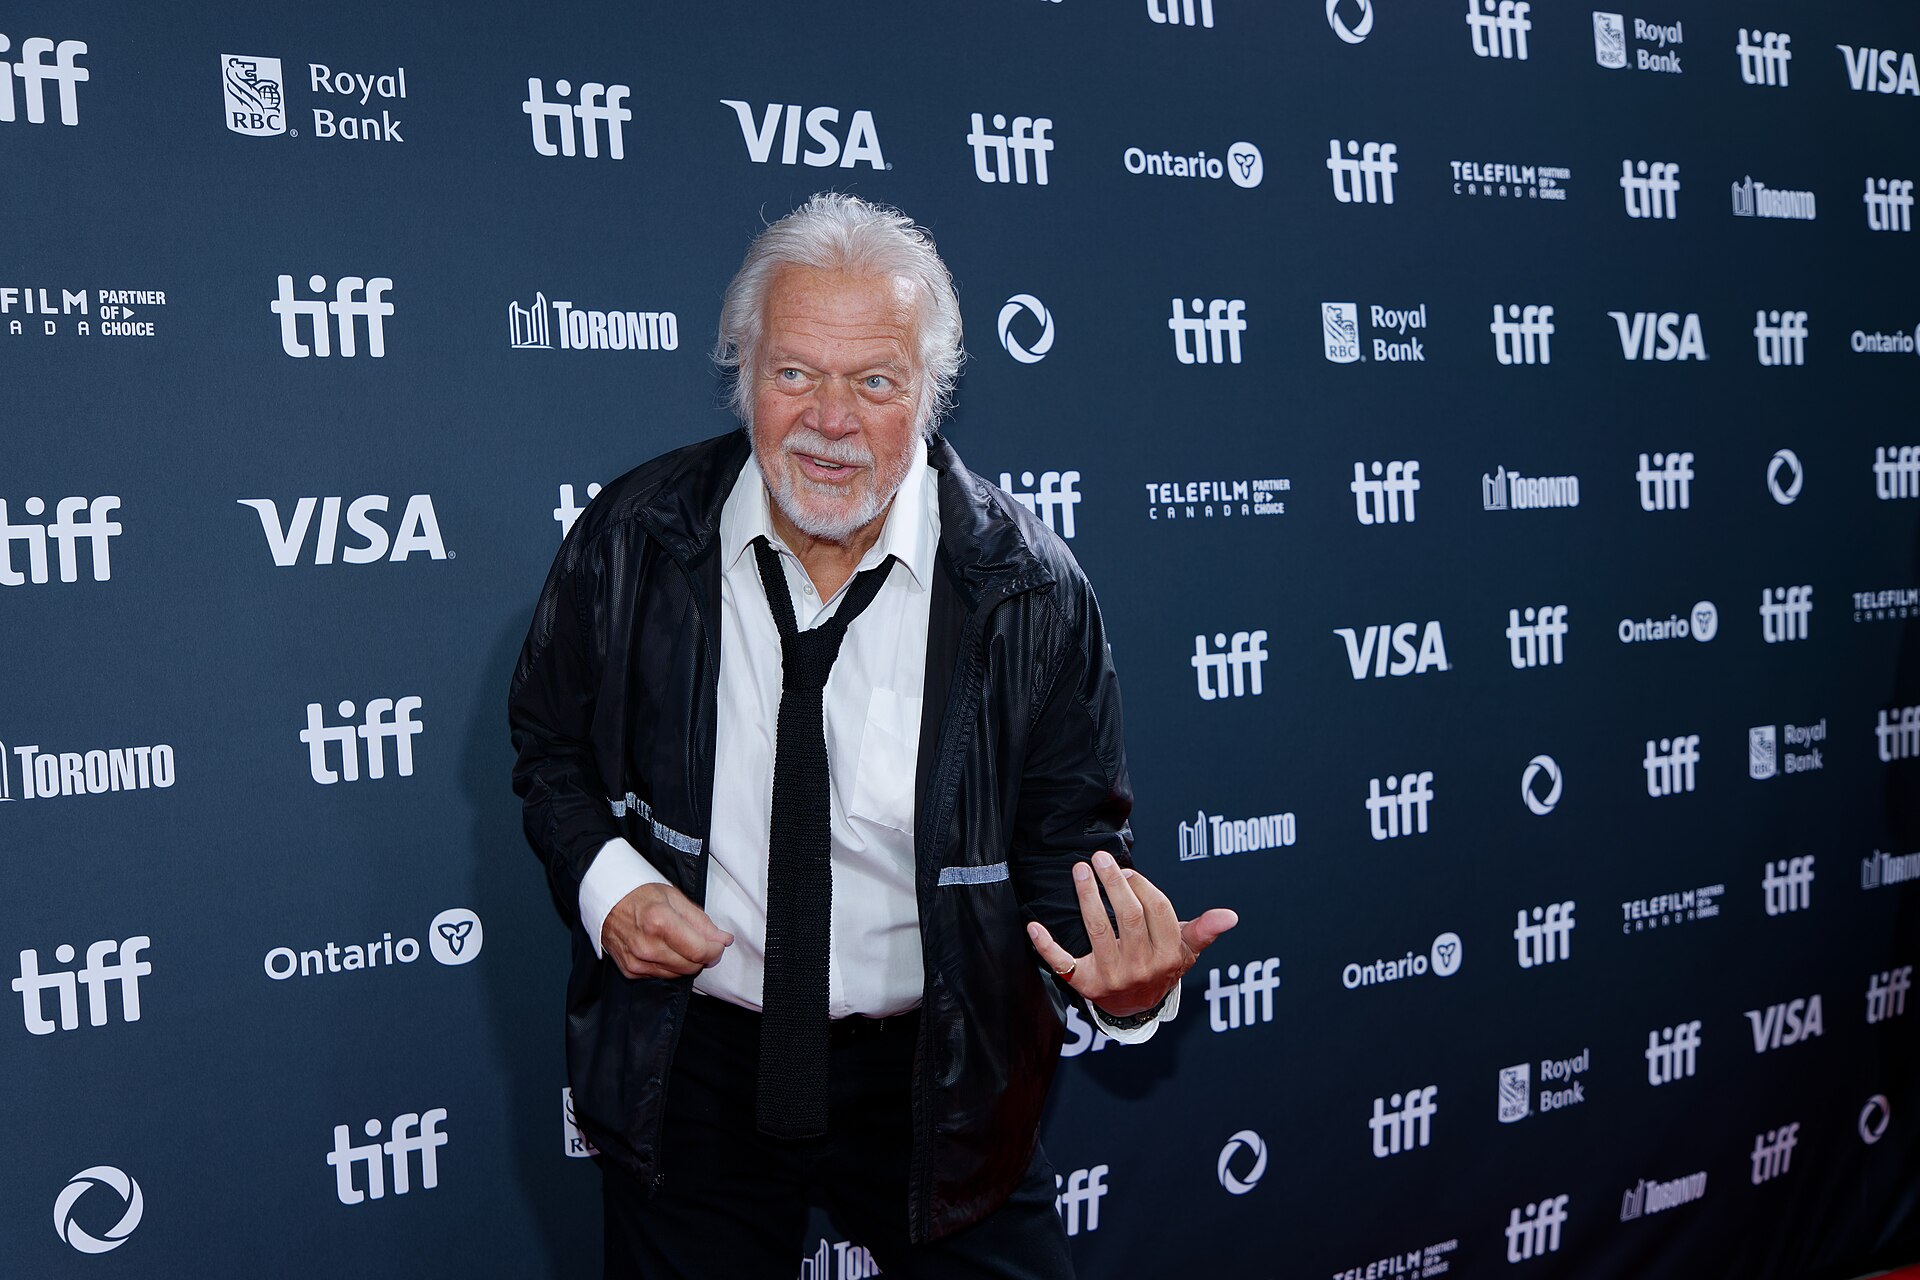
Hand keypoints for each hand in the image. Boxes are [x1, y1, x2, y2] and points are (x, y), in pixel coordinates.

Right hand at [601, 882, 733, 979]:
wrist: (605, 900)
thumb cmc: (639, 894)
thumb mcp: (674, 897)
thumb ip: (701, 921)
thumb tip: (723, 940)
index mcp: (659, 922)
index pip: (700, 951)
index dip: (715, 949)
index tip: (719, 943)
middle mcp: (646, 946)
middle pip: (691, 966)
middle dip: (702, 956)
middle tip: (700, 940)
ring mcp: (637, 961)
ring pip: (678, 974)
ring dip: (685, 961)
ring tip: (678, 941)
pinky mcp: (630, 971)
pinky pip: (661, 975)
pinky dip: (668, 965)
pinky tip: (662, 948)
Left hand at [1025, 851, 1237, 1017]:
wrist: (1136, 1009)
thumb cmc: (1161, 967)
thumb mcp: (1186, 951)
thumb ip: (1204, 930)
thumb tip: (1231, 916)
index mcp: (1168, 956)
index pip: (1157, 913)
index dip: (1143, 887)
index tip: (1129, 871)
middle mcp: (1141, 968)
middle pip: (1128, 918)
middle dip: (1114, 884)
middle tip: (1101, 858)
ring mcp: (1111, 977)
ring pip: (1097, 931)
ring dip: (1087, 897)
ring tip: (1080, 871)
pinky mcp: (1084, 984)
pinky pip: (1062, 963)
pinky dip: (1045, 945)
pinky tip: (1034, 926)